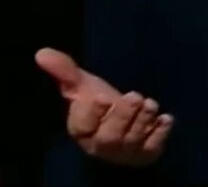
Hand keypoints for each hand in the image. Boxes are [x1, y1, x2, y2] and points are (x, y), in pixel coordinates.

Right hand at [35, 47, 172, 165]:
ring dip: (143, 121)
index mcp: (81, 129)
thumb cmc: (100, 102)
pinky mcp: (145, 154)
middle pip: (110, 137)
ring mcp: (123, 152)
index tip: (101, 96)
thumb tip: (41, 53)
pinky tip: (166, 119)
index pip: (83, 125)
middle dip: (123, 116)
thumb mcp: (83, 85)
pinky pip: (152, 149)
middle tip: (135, 96)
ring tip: (150, 103)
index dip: (92, 112)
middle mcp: (101, 145)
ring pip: (132, 141)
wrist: (125, 119)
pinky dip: (160, 134)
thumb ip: (65, 70)